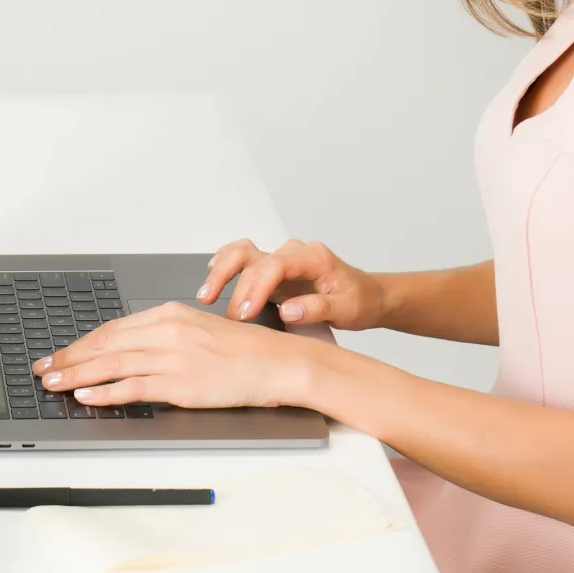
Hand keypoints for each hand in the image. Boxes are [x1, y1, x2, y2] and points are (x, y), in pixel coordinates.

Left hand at [31, 300, 319, 409]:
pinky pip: (134, 388)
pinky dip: (105, 392)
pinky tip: (87, 396)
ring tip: (53, 384)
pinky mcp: (181, 384)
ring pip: (112, 365)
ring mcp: (173, 358)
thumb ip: (166, 336)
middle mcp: (167, 331)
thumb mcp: (199, 330)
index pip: (113, 328)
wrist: (277, 363)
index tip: (61, 353)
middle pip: (105, 344)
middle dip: (69, 358)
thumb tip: (131, 350)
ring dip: (76, 375)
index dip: (81, 343)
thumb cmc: (244, 351)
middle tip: (43, 369)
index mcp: (170, 314)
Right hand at [198, 237, 384, 331]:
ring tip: (206, 295)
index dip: (257, 288)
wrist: (368, 295)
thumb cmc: (360, 301)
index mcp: (313, 257)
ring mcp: (281, 260)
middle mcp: (293, 253)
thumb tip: (286, 311)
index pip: (276, 265)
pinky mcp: (273, 271)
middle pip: (254, 260)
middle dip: (237, 289)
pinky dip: (225, 264)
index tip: (246, 314)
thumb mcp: (347, 309)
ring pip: (243, 253)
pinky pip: (243, 260)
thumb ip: (317, 308)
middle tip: (230, 319)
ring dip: (222, 271)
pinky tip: (211, 275)